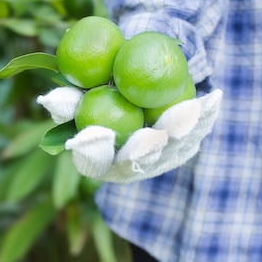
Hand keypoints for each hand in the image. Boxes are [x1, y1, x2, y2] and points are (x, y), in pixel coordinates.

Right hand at [36, 87, 222, 182]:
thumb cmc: (97, 94)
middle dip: (145, 150)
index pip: (93, 161)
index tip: (95, 133)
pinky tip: (212, 97)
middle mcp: (129, 167)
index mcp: (98, 162)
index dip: (93, 150)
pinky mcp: (184, 148)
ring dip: (181, 131)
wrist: (135, 94)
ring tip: (189, 111)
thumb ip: (67, 100)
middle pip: (138, 161)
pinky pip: (196, 131)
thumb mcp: (78, 97)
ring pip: (172, 148)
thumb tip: (48, 99)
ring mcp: (159, 161)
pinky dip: (204, 115)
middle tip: (150, 134)